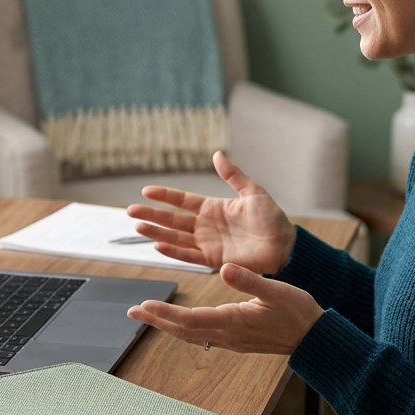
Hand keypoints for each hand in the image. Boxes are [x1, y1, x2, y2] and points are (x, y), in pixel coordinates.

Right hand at [126, 151, 296, 273]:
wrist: (285, 245)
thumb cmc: (272, 219)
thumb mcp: (252, 192)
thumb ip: (233, 175)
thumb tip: (217, 154)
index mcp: (213, 208)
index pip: (183, 201)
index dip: (165, 196)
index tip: (146, 191)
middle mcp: (206, 226)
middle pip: (173, 220)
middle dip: (152, 215)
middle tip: (130, 211)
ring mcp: (208, 243)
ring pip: (175, 237)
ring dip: (156, 233)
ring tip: (138, 227)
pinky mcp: (214, 260)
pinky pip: (189, 256)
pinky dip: (174, 252)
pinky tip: (159, 245)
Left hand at [127, 262, 322, 354]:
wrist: (314, 338)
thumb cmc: (298, 313)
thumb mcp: (277, 291)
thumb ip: (250, 280)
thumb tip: (225, 267)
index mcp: (234, 321)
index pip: (191, 319)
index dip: (165, 313)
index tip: (145, 305)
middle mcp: (228, 334)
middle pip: (183, 330)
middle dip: (157, 321)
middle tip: (133, 311)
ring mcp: (231, 340)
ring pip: (190, 334)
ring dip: (167, 324)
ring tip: (148, 315)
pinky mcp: (236, 339)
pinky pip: (202, 335)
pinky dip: (184, 326)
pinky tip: (178, 321)